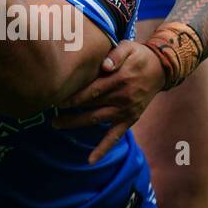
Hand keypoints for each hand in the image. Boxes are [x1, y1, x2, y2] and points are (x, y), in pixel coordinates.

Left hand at [52, 40, 166, 163]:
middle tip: (47, 108)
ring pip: (96, 119)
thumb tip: (105, 66)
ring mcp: (125, 111)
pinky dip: (103, 149)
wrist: (161, 69)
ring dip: (76, 123)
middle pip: (89, 105)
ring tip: (56, 124)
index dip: (73, 95)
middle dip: (68, 108)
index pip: (91, 90)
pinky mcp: (129, 119)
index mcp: (118, 80)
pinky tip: (91, 160)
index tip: (55, 96)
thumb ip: (116, 55)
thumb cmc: (138, 56)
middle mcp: (121, 98)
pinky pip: (115, 137)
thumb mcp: (129, 47)